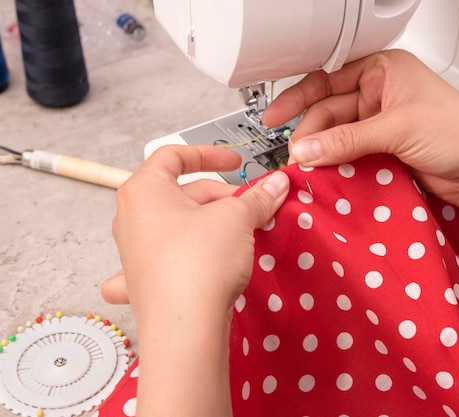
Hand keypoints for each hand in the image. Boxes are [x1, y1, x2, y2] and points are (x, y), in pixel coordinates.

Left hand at [102, 145, 289, 317]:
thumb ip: (257, 197)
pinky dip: (181, 260)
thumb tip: (275, 185)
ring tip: (240, 236)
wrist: (185, 327)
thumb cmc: (197, 264)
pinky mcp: (145, 284)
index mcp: (143, 191)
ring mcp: (135, 254)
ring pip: (178, 227)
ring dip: (210, 226)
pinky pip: (164, 263)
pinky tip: (186, 264)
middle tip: (254, 208)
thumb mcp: (236, 217)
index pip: (174, 156)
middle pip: (182, 194)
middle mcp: (131, 220)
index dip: (209, 154)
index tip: (235, 163)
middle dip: (222, 198)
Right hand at [263, 49, 458, 210]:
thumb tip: (306, 149)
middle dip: (311, 134)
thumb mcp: (398, 128)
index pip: (329, 80)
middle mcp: (380, 94)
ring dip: (322, 153)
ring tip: (307, 170)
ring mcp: (380, 125)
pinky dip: (337, 166)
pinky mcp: (383, 152)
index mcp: (384, 70)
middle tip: (297, 157)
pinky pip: (349, 156)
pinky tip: (325, 176)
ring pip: (337, 137)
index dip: (299, 98)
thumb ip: (347, 139)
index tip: (275, 116)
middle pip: (329, 112)